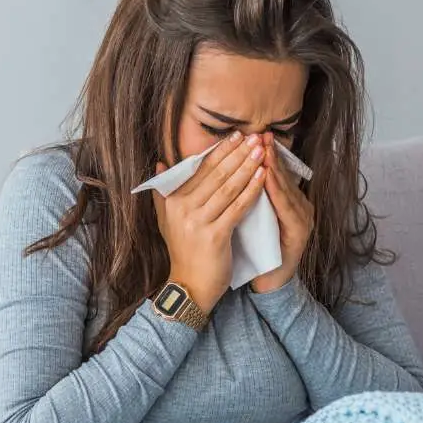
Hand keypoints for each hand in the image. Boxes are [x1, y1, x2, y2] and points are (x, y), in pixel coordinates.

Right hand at [152, 132, 266, 310]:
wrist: (190, 287)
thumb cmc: (184, 252)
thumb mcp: (168, 220)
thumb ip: (164, 192)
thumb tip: (160, 162)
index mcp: (174, 201)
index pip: (200, 168)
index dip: (220, 150)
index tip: (237, 135)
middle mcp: (183, 208)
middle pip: (216, 174)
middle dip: (237, 153)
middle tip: (254, 136)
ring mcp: (198, 222)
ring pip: (227, 187)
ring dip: (246, 166)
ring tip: (261, 151)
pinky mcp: (215, 235)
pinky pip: (237, 207)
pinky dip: (251, 190)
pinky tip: (263, 176)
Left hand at [250, 135, 313, 293]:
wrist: (266, 282)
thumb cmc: (254, 249)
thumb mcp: (247, 216)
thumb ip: (242, 195)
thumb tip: (223, 170)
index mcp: (285, 201)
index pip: (273, 173)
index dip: (262, 154)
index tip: (249, 135)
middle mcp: (298, 206)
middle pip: (283, 176)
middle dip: (270, 155)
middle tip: (259, 134)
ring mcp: (302, 219)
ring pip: (287, 189)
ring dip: (276, 169)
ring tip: (263, 151)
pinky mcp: (300, 233)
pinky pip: (288, 209)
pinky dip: (278, 193)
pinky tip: (269, 180)